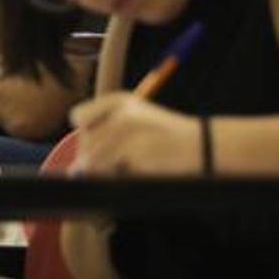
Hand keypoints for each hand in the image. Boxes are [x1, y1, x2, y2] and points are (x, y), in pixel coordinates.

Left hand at [70, 93, 202, 174]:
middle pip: (84, 143)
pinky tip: (142, 169)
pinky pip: (114, 175)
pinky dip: (123, 178)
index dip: (85, 133)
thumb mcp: (134, 121)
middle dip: (96, 157)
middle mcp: (120, 112)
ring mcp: (129, 134)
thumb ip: (103, 137)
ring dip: (109, 170)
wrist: (203, 146)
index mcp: (118, 100)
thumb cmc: (165, 137)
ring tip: (134, 162)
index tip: (102, 141)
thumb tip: (75, 169)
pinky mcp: (137, 154)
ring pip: (94, 161)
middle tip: (124, 157)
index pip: (78, 117)